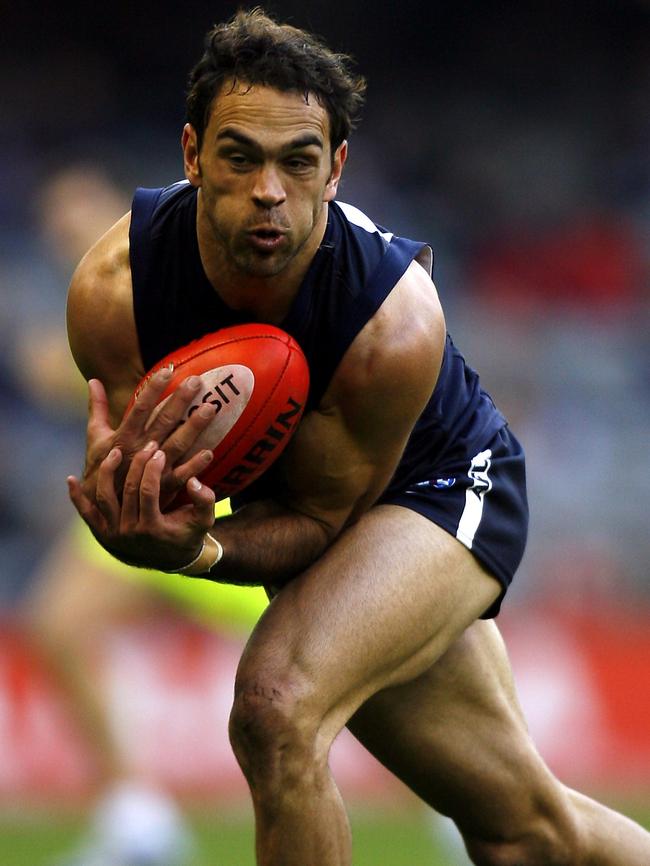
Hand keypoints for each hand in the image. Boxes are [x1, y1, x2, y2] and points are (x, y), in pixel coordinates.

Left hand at [68, 443, 216, 570]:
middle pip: (127, 490)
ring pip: (104, 498)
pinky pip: (85, 513)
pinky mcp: (101, 532)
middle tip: (148, 445)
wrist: (171, 558)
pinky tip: (71, 479)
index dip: (153, 469)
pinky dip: (76, 497)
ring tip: (116, 452)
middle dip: (137, 464)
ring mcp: (112, 533)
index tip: (160, 452)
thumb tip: (194, 480)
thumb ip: (205, 500)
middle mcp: (129, 533)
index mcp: (152, 528)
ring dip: (107, 472)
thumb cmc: (189, 533)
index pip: (147, 491)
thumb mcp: (204, 519)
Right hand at [80, 372, 216, 508]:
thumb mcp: (95, 437)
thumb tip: (93, 380)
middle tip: (197, 381)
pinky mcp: (163, 487)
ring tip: (211, 408)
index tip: (168, 370)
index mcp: (123, 437)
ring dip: (194, 427)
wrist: (102, 509)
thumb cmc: (99, 468)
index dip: (153, 389)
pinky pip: (182, 475)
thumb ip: (97, 408)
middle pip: (163, 421)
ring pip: (177, 445)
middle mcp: (139, 451)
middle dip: (180, 400)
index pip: (140, 408)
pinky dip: (195, 465)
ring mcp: (153, 469)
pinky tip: (210, 452)